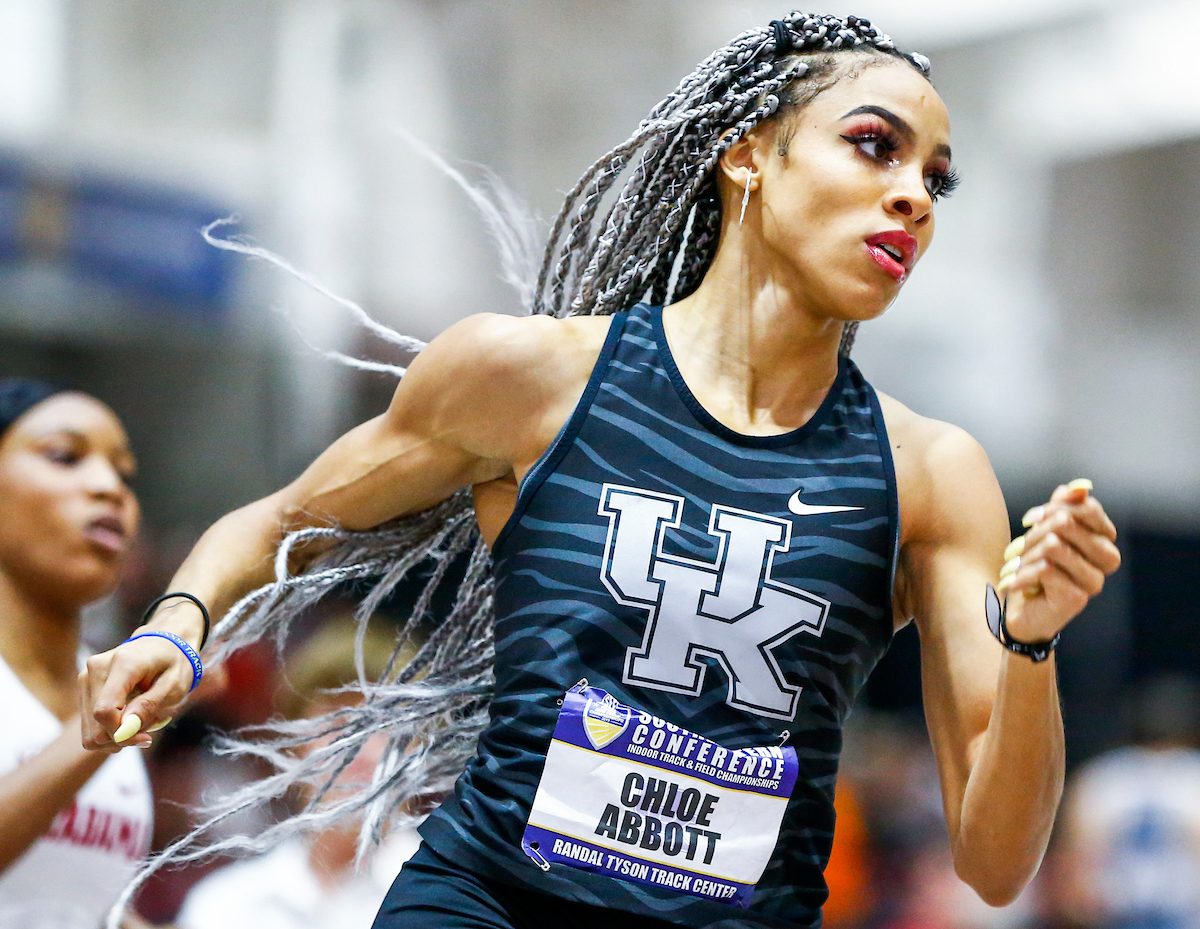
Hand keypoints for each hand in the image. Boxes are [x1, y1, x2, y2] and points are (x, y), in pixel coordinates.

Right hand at [79, 635, 195, 752]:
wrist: (164, 643)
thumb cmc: (174, 664)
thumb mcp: (175, 686)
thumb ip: (148, 707)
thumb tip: (123, 732)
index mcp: (123, 663)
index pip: (105, 711)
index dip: (123, 734)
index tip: (147, 738)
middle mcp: (96, 668)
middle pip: (96, 727)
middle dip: (124, 737)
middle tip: (149, 729)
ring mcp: (86, 677)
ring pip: (90, 732)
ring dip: (117, 736)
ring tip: (141, 721)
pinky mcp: (84, 686)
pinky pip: (90, 727)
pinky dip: (110, 731)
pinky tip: (129, 719)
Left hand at [996, 479, 1119, 643]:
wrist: (1023, 613)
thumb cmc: (1036, 568)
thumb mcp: (1046, 532)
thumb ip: (1063, 508)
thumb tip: (1079, 487)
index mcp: (1104, 540)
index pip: (1087, 508)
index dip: (1054, 508)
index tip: (1031, 519)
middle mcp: (1107, 559)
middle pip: (1065, 523)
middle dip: (1033, 532)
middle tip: (1016, 548)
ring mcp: (1094, 580)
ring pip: (1052, 545)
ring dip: (1024, 555)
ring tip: (1014, 566)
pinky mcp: (1077, 598)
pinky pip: (1044, 570)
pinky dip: (1020, 575)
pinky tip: (1010, 583)